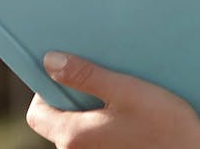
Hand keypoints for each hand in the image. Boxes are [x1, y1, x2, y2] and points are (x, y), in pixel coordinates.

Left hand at [25, 51, 199, 148]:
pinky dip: (104, 123)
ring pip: (78, 130)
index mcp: (74, 136)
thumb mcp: (125, 90)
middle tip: (102, 82)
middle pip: (57, 121)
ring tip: (120, 97)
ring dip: (92, 111)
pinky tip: (128, 114)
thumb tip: (50, 62)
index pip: (37, 114)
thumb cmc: (163, 125)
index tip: (69, 76)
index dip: (47, 91)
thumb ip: (85, 76)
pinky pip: (95, 138)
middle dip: (74, 99)